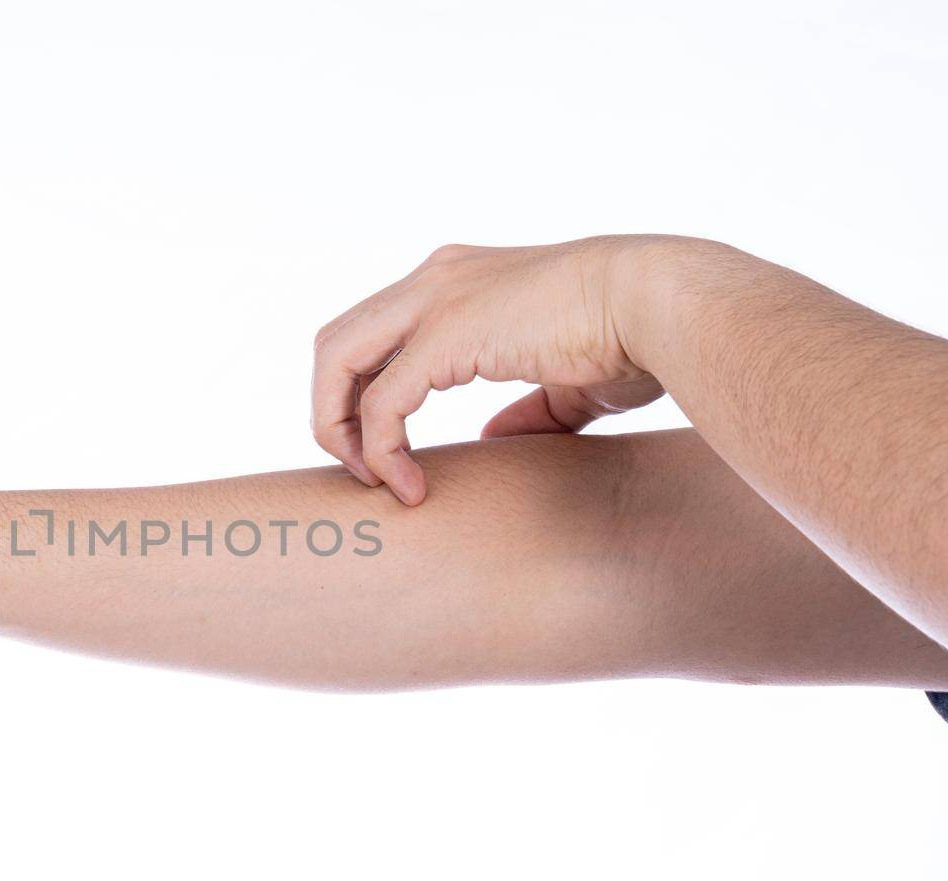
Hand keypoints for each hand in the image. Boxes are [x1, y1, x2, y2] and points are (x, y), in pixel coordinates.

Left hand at [310, 236, 671, 503]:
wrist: (662, 306)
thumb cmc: (632, 339)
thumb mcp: (564, 381)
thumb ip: (525, 407)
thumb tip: (492, 438)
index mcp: (455, 281)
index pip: (371, 334)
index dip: (360, 396)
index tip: (382, 451)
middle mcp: (433, 279)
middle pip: (335, 344)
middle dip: (332, 411)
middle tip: (359, 470)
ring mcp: (434, 300)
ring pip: (336, 362)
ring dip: (339, 429)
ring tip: (373, 482)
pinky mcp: (445, 334)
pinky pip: (383, 402)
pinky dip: (380, 449)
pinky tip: (408, 486)